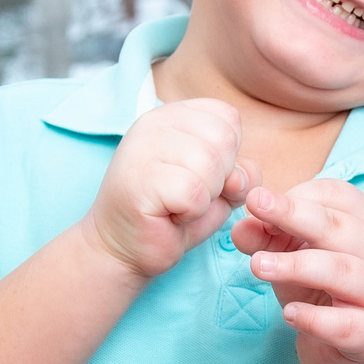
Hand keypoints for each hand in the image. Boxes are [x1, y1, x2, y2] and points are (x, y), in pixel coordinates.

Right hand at [81, 99, 253, 278]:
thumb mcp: (219, 188)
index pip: (229, 118)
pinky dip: (191, 212)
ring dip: (205, 197)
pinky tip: (169, 215)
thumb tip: (238, 177)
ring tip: (177, 205)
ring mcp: (143, 147)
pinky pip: (194, 193)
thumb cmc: (173, 214)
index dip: (229, 156)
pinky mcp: (140, 180)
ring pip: (211, 165)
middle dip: (219, 178)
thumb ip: (241, 173)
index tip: (199, 175)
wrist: (122, 248)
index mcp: (174, 114)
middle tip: (188, 194)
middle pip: (224, 139)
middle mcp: (155, 122)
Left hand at [231, 180, 363, 363]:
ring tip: (257, 265)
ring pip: (341, 272)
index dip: (296, 195)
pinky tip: (288, 313)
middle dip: (292, 214)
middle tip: (254, 205)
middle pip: (337, 227)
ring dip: (295, 266)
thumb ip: (268, 239)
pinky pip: (342, 324)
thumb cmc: (328, 293)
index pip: (338, 195)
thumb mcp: (295, 259)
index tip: (259, 204)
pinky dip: (313, 318)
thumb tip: (239, 227)